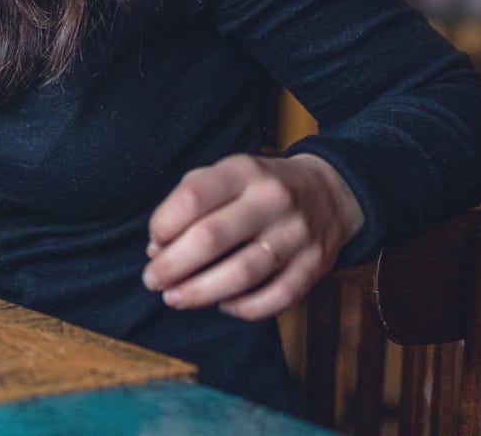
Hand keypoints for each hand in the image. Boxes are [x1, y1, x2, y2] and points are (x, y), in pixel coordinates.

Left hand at [141, 153, 363, 320]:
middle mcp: (272, 199)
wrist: (329, 193)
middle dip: (173, 266)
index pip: (193, 198)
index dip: (164, 225)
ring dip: (201, 292)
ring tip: (175, 299)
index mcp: (244, 171)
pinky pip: (277, 297)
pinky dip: (244, 308)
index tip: (154, 243)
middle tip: (152, 281)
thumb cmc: (259, 188)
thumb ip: (187, 203)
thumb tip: (156, 249)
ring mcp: (297, 233)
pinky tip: (224, 306)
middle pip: (211, 237)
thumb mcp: (226, 176)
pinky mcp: (315, 265)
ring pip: (242, 273)